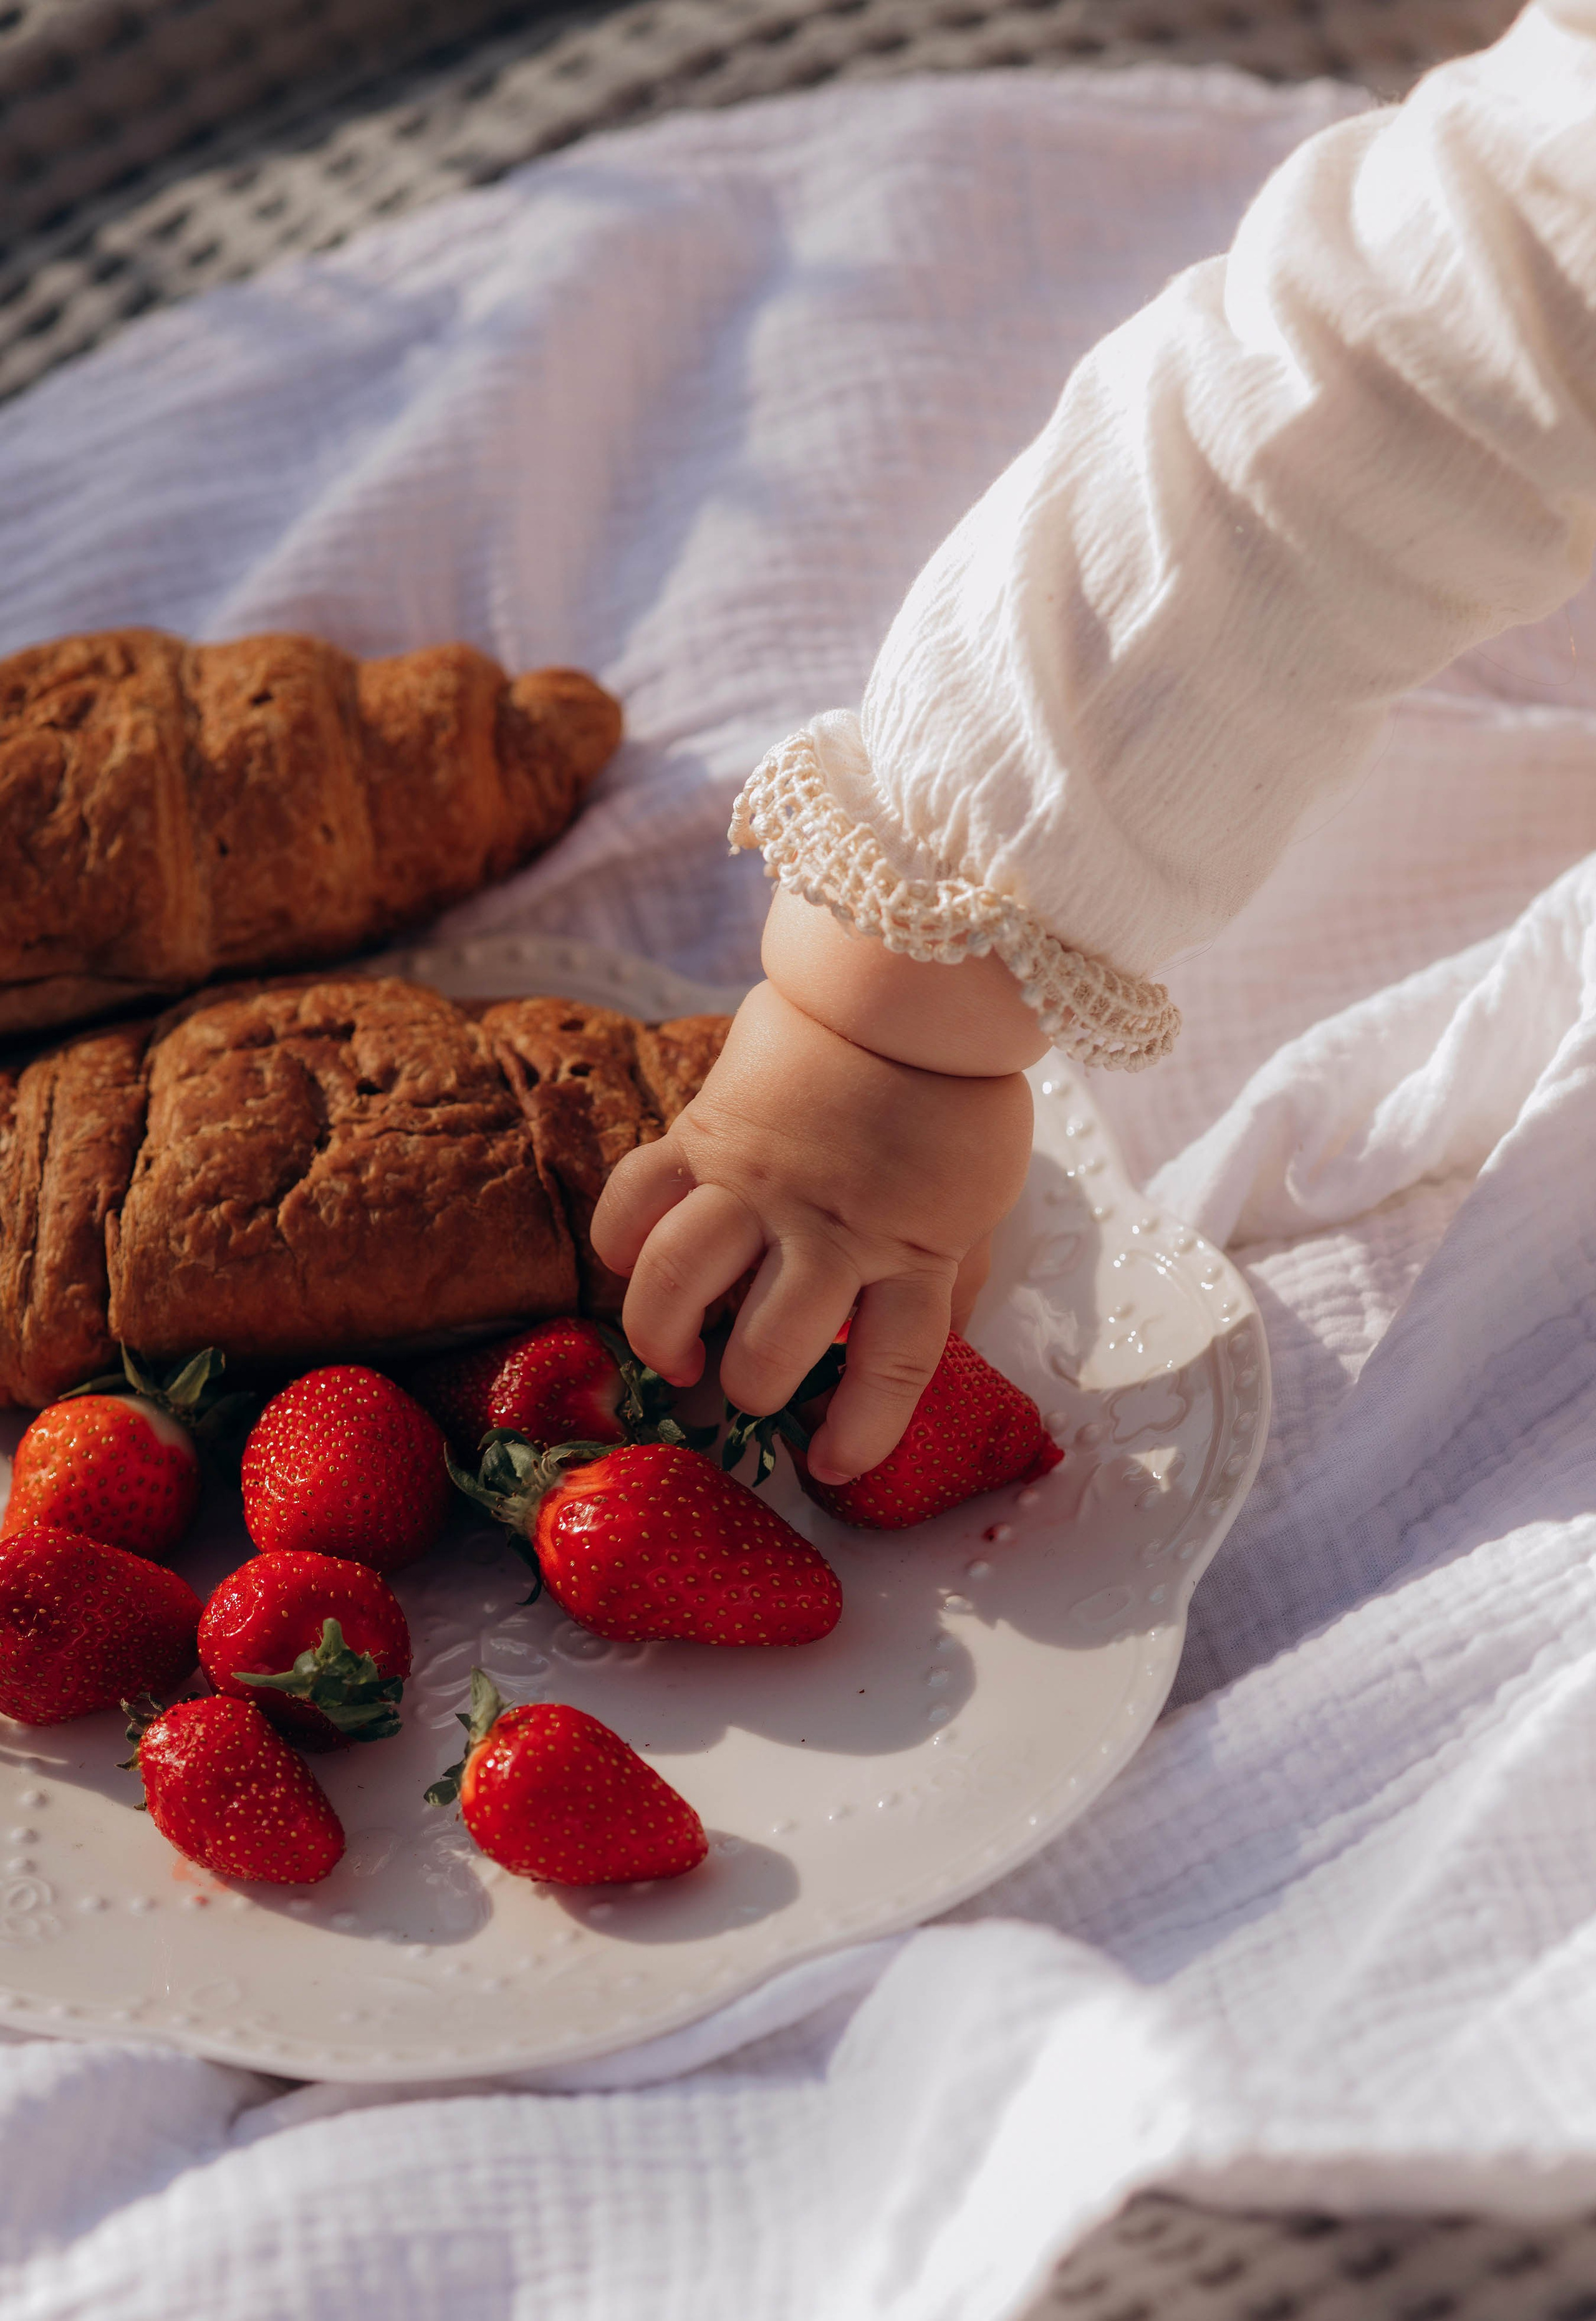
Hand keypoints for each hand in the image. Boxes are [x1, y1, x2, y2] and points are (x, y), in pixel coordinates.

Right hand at [590, 979, 1035, 1482]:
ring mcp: (760, 1181)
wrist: (910, 982)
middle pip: (774, 1343)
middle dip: (750, 1391)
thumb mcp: (978, 1198)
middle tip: (738, 1398)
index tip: (833, 1469)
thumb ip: (950, 1270)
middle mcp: (832, 1227)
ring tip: (673, 1354)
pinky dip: (619, 1241)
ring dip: (666, 1334)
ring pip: (684, 1281)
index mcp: (914, 1248)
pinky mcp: (706, 1133)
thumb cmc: (955, 1097)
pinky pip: (636, 1200)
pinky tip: (630, 1263)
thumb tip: (927, 1336)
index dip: (862, 1433)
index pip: (894, 1368)